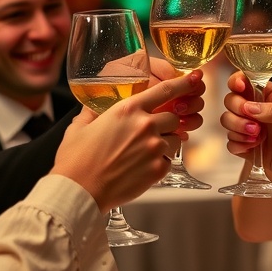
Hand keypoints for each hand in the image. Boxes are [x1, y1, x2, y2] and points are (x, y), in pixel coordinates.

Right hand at [51, 70, 204, 210]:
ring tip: (142, 153)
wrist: (79, 191)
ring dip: (164, 142)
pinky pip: (169, 161)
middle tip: (149, 132)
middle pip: (173, 116)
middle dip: (166, 122)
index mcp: (127, 110)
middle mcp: (145, 126)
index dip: (183, 83)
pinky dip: (159, 162)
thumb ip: (92, 112)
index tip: (195, 79)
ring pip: (174, 139)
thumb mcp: (80, 127)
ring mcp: (154, 148)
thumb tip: (93, 105)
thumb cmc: (76, 160)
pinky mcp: (158, 170)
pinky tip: (140, 167)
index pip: (165, 90)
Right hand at [221, 72, 271, 189]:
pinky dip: (236, 144)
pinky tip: (252, 148)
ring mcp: (254, 131)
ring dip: (236, 128)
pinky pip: (231, 143)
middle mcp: (261, 111)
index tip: (238, 87)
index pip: (248, 81)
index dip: (238, 80)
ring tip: (257, 138)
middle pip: (232, 100)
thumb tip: (249, 107)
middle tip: (253, 124)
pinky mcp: (251, 150)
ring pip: (228, 121)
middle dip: (236, 109)